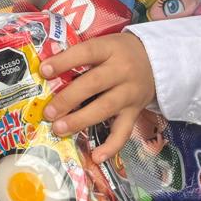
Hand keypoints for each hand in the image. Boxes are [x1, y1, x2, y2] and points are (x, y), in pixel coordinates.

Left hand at [41, 33, 155, 161]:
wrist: (157, 60)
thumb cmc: (120, 52)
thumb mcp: (104, 44)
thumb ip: (80, 56)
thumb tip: (46, 71)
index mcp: (110, 49)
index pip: (85, 52)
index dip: (64, 61)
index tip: (44, 70)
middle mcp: (122, 71)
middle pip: (93, 84)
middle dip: (68, 99)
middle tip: (48, 112)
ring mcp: (129, 93)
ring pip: (105, 108)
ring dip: (80, 120)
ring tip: (59, 129)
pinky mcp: (135, 112)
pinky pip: (124, 131)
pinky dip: (111, 146)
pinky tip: (96, 156)